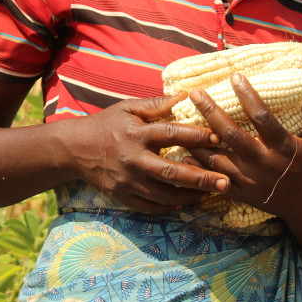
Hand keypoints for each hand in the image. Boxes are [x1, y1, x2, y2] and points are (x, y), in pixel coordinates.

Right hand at [67, 92, 232, 214]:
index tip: (219, 138)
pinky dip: (170, 207)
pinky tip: (185, 202)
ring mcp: (128, 180)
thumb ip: (156, 104)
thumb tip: (185, 95)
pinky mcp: (122, 196)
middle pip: (172, 172)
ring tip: (211, 194)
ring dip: (190, 196)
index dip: (197, 136)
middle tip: (226, 182)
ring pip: (164, 195)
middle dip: (202, 178)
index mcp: (137, 133)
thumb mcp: (128, 108)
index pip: (172, 134)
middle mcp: (133, 158)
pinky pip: (150, 207)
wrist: (75, 149)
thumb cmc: (106, 124)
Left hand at [185, 74, 301, 227]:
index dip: (247, 96)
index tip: (234, 77)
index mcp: (285, 147)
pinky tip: (184, 154)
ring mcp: (251, 180)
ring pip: (217, 159)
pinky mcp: (243, 194)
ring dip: (198, 140)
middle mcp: (264, 163)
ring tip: (179, 120)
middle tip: (195, 93)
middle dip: (211, 112)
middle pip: (231, 135)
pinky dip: (198, 169)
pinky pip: (216, 182)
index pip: (262, 117)